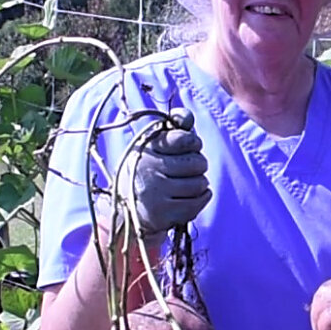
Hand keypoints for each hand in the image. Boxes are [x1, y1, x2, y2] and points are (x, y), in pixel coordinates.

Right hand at [124, 108, 211, 238]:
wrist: (128, 209)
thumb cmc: (149, 170)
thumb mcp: (156, 146)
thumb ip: (175, 128)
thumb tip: (186, 116)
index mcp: (145, 149)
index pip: (184, 139)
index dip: (192, 142)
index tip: (188, 146)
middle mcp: (146, 170)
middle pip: (197, 162)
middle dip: (198, 165)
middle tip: (187, 169)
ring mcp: (153, 193)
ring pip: (200, 183)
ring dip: (199, 184)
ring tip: (185, 184)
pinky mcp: (161, 214)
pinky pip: (199, 202)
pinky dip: (202, 198)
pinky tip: (192, 196)